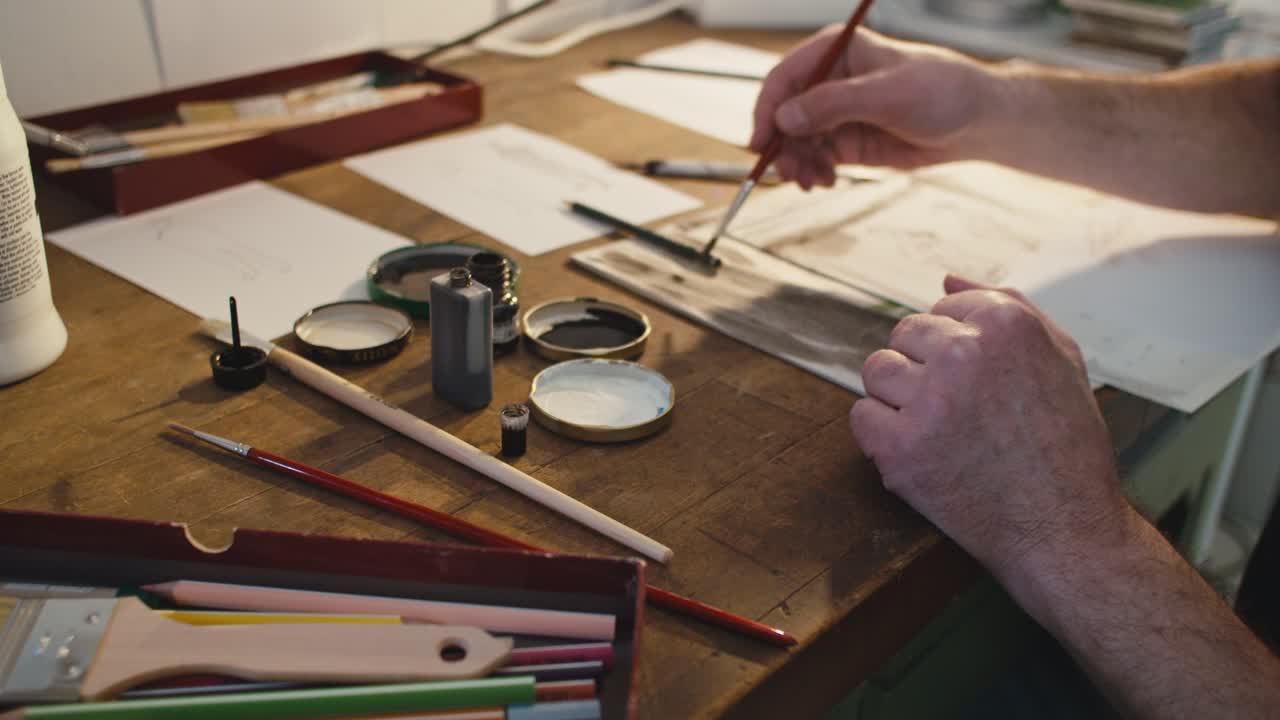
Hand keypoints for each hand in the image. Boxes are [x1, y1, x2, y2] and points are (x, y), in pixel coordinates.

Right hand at [751, 28, 995, 188]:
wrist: (976, 122)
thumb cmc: (943, 92)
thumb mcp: (888, 96)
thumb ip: (834, 104)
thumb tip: (785, 118)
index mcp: (835, 52)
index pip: (784, 78)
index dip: (767, 110)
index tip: (762, 142)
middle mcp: (829, 80)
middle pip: (784, 115)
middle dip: (783, 146)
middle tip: (791, 174)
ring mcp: (836, 112)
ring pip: (796, 141)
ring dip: (797, 163)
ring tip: (814, 182)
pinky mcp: (846, 139)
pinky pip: (815, 157)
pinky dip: (814, 172)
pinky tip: (825, 182)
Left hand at [849, 275, 1127, 577]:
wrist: (1064, 531)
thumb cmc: (1066, 446)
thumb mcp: (1062, 359)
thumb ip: (1008, 307)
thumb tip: (947, 278)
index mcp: (1005, 324)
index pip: (941, 308)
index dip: (955, 349)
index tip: (977, 383)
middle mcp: (963, 353)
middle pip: (903, 336)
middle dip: (923, 369)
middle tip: (960, 413)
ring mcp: (929, 400)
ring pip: (876, 371)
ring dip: (898, 399)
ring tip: (940, 431)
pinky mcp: (900, 447)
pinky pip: (861, 416)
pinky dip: (882, 437)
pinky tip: (922, 455)